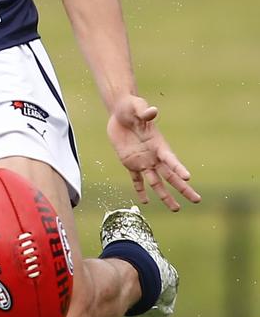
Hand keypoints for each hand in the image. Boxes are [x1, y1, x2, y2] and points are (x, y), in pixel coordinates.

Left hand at [107, 95, 200, 211]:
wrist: (120, 112)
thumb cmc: (132, 107)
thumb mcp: (137, 107)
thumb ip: (145, 111)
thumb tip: (152, 111)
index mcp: (158, 144)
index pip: (170, 159)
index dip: (178, 168)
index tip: (188, 178)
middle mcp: (154, 156)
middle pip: (170, 175)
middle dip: (182, 188)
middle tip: (197, 200)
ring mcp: (143, 161)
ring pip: (156, 182)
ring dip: (165, 196)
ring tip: (175, 209)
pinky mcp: (130, 163)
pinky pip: (136, 180)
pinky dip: (140, 190)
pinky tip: (145, 201)